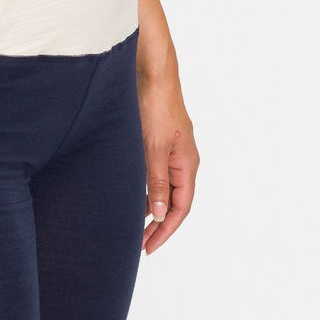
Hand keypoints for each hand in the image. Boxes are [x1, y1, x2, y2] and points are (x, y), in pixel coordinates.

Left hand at [138, 71, 198, 253]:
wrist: (151, 73)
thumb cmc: (156, 106)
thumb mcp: (154, 148)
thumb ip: (157, 181)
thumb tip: (160, 214)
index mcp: (187, 163)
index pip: (181, 207)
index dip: (166, 230)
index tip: (149, 247)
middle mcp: (183, 159)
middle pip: (174, 201)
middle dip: (158, 224)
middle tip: (139, 243)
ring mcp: (172, 150)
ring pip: (164, 187)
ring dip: (152, 207)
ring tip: (134, 226)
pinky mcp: (159, 141)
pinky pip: (156, 174)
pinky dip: (147, 189)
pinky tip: (132, 195)